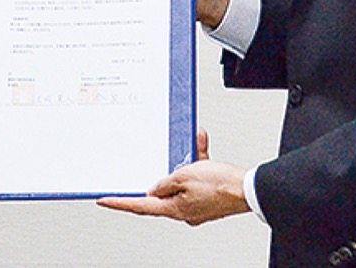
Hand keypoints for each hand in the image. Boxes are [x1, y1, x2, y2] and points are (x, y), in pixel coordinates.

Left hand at [97, 129, 248, 225]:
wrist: (249, 188)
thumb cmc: (222, 185)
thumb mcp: (185, 175)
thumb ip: (166, 182)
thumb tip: (155, 189)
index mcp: (175, 209)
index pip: (140, 205)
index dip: (120, 202)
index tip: (105, 200)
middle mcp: (184, 210)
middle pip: (161, 193)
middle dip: (160, 176)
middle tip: (154, 165)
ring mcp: (196, 205)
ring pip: (180, 181)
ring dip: (182, 165)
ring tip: (190, 151)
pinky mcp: (207, 197)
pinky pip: (195, 177)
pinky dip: (195, 162)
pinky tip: (199, 145)